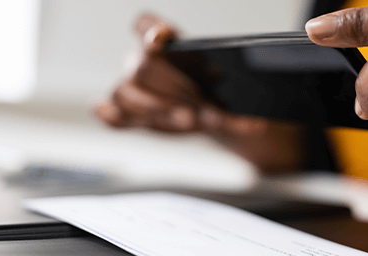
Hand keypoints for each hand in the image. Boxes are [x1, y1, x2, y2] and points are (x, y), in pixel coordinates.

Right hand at [95, 14, 267, 134]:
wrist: (218, 112)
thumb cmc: (219, 88)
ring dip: (158, 108)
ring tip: (189, 119)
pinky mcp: (132, 116)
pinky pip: (112, 114)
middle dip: (172, 86)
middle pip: (141, 65)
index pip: (145, 24)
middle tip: (201, 104)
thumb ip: (236, 72)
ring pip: (127, 92)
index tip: (164, 37)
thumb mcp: (233, 76)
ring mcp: (134, 90)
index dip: (150, 29)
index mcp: (164, 41)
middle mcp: (143, 61)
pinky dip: (111, 115)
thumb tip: (258, 86)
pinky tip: (108, 112)